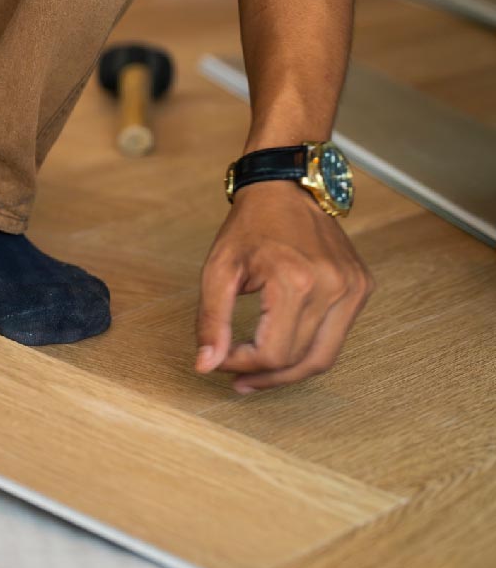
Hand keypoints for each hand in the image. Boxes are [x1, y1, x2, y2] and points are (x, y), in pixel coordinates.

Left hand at [194, 181, 372, 392]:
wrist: (286, 188)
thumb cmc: (249, 226)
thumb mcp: (218, 270)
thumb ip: (211, 321)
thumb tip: (206, 366)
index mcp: (296, 282)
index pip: (272, 353)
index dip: (242, 365)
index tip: (218, 360)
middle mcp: (334, 287)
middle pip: (301, 361)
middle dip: (265, 376)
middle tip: (236, 380)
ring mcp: (353, 288)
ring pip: (325, 357)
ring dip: (289, 372)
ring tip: (257, 374)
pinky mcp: (361, 287)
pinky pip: (336, 337)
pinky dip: (308, 350)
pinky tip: (282, 348)